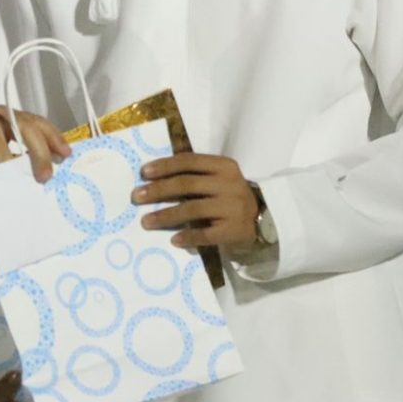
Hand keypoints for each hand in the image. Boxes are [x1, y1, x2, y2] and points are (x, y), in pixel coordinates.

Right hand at [0, 103, 70, 183]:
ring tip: (28, 182)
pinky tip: (0, 180)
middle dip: (43, 153)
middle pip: (28, 129)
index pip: (35, 121)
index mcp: (3, 114)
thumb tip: (44, 169)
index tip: (66, 153)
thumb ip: (13, 151)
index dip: (53, 136)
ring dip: (20, 168)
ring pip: (11, 148)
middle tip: (47, 175)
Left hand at [133, 153, 258, 247]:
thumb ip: (195, 175)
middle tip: (137, 197)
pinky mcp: (234, 231)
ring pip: (192, 209)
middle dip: (158, 191)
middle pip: (186, 184)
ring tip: (145, 221)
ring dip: (165, 216)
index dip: (164, 166)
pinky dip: (188, 237)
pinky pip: (205, 234)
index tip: (143, 173)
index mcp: (224, 166)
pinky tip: (173, 240)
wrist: (265, 218)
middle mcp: (229, 184)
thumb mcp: (219, 178)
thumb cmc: (231, 195)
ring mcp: (232, 208)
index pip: (189, 161)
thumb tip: (153, 177)